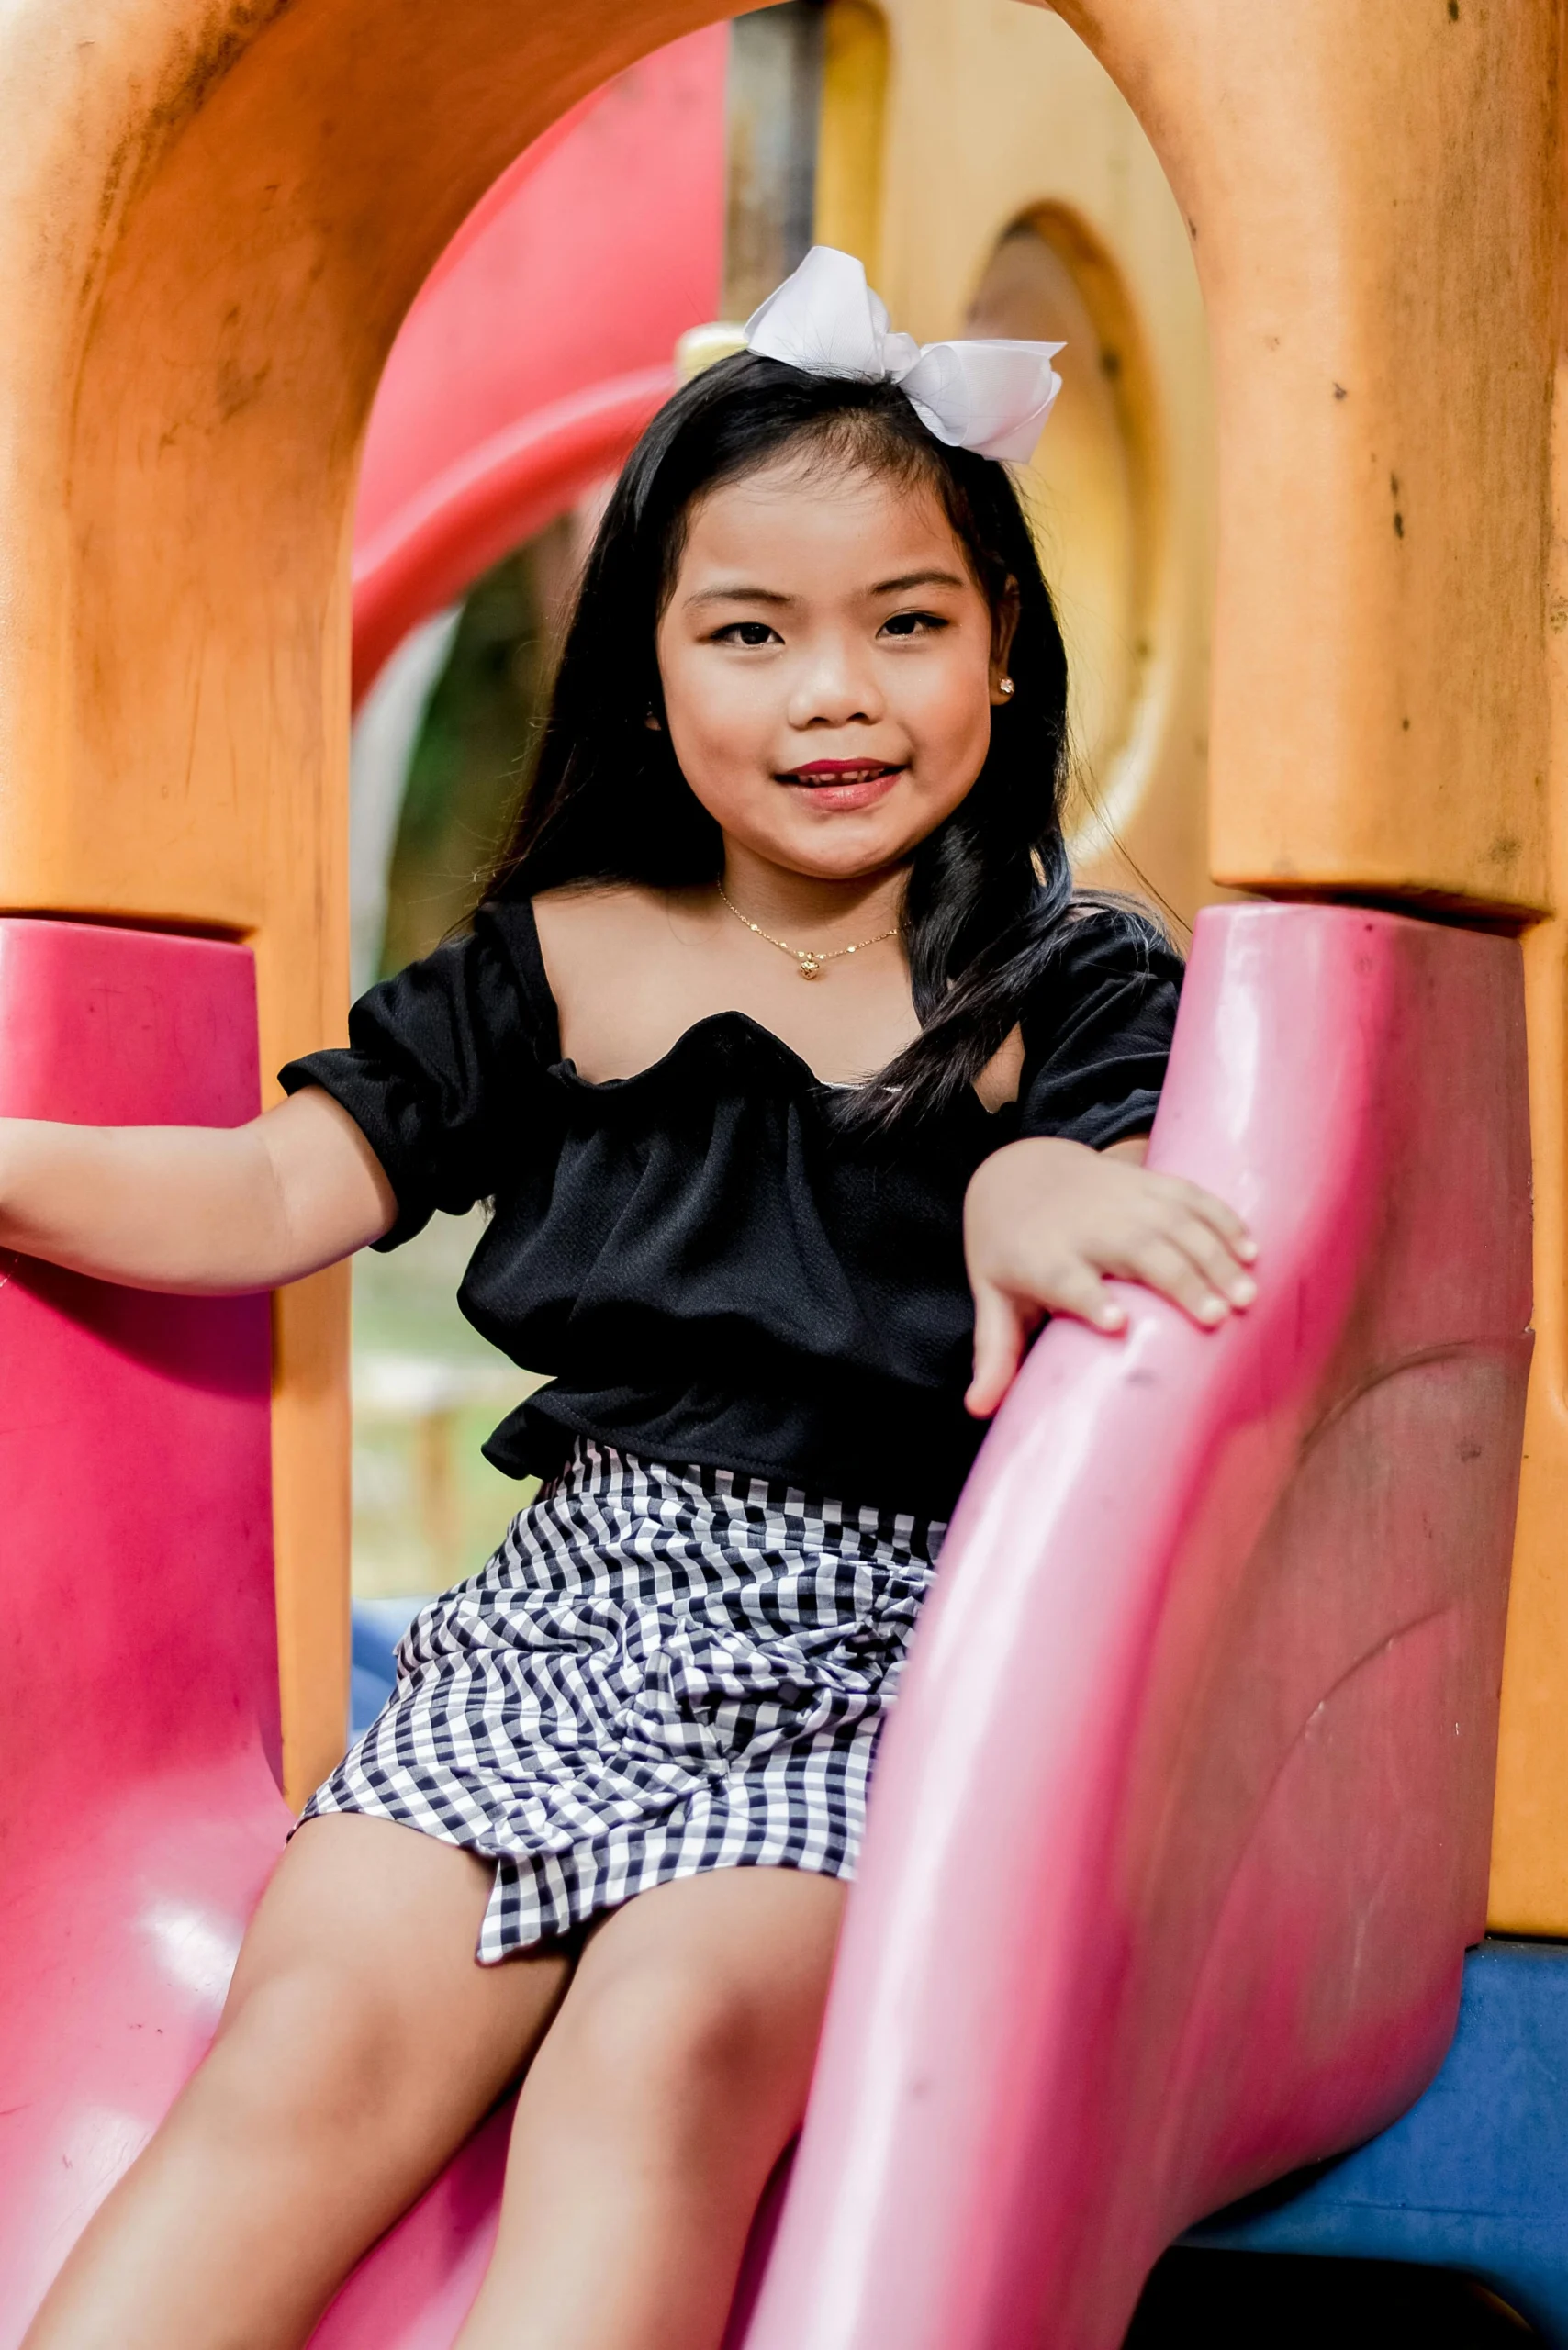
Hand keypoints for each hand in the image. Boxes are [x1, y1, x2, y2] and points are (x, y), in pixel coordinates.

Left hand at [963, 1135, 1256, 1416]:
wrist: (1020, 1174)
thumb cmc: (1011, 1252)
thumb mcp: (995, 1298)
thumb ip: (994, 1352)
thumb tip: (976, 1410)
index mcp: (1043, 1257)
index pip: (1066, 1279)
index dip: (1089, 1298)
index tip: (1116, 1323)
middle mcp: (1086, 1225)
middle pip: (1136, 1249)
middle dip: (1176, 1279)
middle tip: (1215, 1318)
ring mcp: (1121, 1197)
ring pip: (1175, 1222)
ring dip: (1214, 1256)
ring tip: (1246, 1297)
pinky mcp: (1147, 1181)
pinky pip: (1192, 1196)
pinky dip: (1224, 1220)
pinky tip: (1253, 1252)